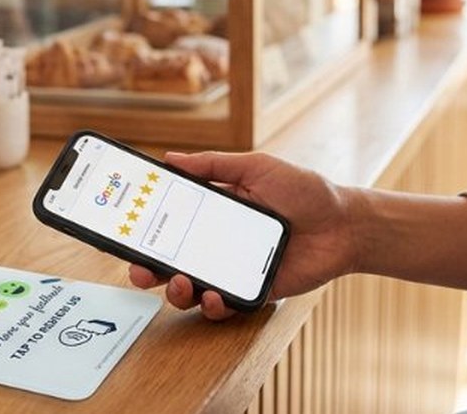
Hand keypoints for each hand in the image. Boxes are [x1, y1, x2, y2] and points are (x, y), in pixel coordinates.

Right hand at [128, 150, 353, 319]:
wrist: (344, 223)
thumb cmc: (303, 190)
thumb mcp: (257, 167)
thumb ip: (214, 165)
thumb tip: (171, 159)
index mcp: (214, 211)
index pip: (169, 221)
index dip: (143, 228)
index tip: (122, 229)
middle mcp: (217, 242)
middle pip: (170, 260)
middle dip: (147, 269)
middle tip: (139, 270)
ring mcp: (232, 269)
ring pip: (190, 289)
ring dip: (176, 291)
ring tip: (180, 282)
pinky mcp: (251, 292)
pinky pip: (223, 306)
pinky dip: (212, 305)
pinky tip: (214, 295)